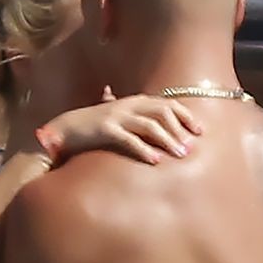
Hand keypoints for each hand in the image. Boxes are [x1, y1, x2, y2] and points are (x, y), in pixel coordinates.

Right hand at [38, 94, 203, 165]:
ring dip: (168, 140)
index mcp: (133, 101)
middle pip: (163, 112)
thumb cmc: (93, 127)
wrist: (62, 130)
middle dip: (181, 128)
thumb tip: (159, 129)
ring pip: (150, 126)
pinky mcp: (105, 130)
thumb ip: (137, 119)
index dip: (186, 115)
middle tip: (192, 146)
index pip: (167, 103)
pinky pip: (129, 140)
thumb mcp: (118, 117)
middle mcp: (127, 105)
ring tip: (181, 154)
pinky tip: (156, 160)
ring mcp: (116, 116)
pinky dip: (145, 150)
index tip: (200, 130)